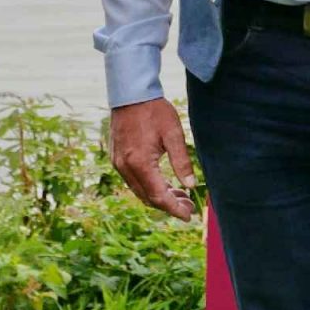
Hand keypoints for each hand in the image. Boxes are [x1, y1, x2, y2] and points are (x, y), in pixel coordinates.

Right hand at [109, 98, 197, 220]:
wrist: (130, 93)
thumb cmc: (154, 111)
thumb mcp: (174, 134)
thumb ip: (182, 162)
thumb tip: (192, 186)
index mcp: (139, 162)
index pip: (158, 196)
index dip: (174, 209)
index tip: (188, 215)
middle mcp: (125, 167)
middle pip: (147, 198)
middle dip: (168, 206)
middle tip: (189, 207)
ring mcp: (118, 163)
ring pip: (139, 191)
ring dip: (159, 197)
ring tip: (181, 196)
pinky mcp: (117, 158)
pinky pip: (133, 181)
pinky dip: (149, 186)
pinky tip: (165, 184)